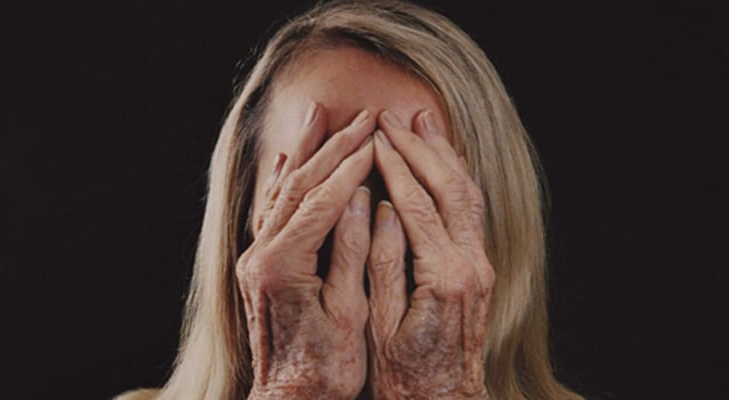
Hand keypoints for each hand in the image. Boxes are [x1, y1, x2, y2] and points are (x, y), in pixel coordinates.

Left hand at [238, 103, 374, 398]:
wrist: (290, 398)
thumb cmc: (325, 365)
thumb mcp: (349, 310)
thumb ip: (352, 250)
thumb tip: (362, 198)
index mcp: (283, 266)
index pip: (322, 201)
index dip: (351, 168)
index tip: (377, 140)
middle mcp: (261, 255)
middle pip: (300, 187)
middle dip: (333, 148)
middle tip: (361, 118)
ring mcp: (256, 257)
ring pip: (282, 192)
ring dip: (305, 152)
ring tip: (319, 115)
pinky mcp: (260, 264)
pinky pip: (270, 211)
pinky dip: (282, 181)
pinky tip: (288, 157)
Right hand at [366, 110, 494, 398]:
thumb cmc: (403, 374)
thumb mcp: (380, 322)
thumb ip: (382, 261)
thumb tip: (381, 207)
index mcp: (445, 277)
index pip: (416, 205)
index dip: (393, 168)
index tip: (373, 139)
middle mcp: (472, 266)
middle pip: (449, 189)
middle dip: (419, 149)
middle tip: (393, 118)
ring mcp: (481, 266)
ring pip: (468, 195)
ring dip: (444, 156)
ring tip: (423, 123)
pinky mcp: (480, 270)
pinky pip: (472, 213)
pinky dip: (456, 180)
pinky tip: (442, 163)